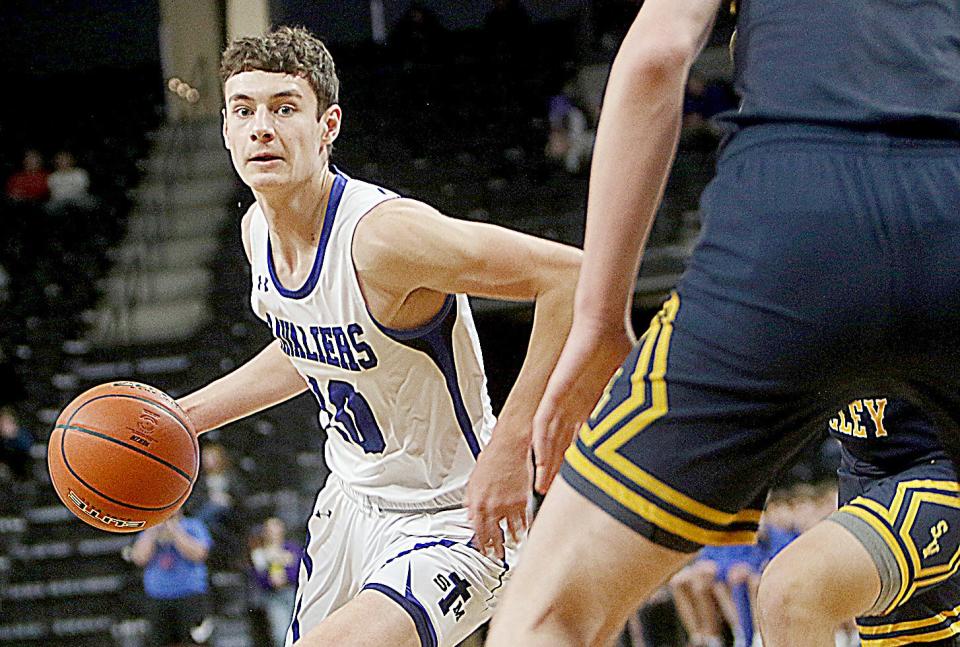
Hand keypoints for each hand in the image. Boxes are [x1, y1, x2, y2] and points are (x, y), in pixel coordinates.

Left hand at [465, 430, 532, 560]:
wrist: (510, 447)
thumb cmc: (493, 458)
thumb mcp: (473, 480)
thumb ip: (471, 500)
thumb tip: (470, 514)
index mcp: (478, 502)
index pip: (477, 531)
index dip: (480, 543)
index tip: (482, 550)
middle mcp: (493, 506)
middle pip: (493, 534)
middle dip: (495, 548)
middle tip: (496, 555)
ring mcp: (509, 505)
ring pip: (510, 530)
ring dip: (510, 540)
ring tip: (510, 545)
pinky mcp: (523, 501)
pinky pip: (523, 520)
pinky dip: (523, 528)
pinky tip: (523, 532)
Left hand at [532, 320, 633, 493]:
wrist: (603, 323)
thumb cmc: (618, 347)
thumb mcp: (632, 388)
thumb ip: (640, 409)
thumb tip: (666, 432)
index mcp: (591, 406)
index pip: (581, 443)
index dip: (578, 465)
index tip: (579, 487)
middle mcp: (574, 407)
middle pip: (560, 446)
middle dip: (556, 470)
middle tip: (550, 494)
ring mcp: (563, 400)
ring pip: (549, 439)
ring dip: (545, 462)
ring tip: (541, 485)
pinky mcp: (554, 390)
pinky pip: (543, 420)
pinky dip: (541, 441)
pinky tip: (538, 459)